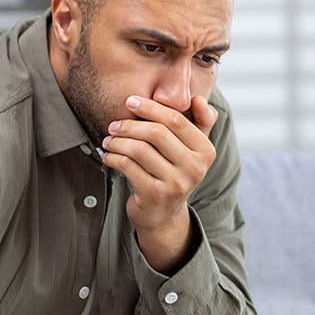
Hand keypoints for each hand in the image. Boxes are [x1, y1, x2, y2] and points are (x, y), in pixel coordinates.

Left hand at [102, 94, 217, 272]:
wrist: (164, 215)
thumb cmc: (174, 173)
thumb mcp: (193, 149)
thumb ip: (200, 122)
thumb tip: (198, 99)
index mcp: (206, 151)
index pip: (176, 120)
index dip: (151, 107)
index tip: (130, 101)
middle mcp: (195, 168)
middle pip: (156, 133)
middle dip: (129, 125)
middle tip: (114, 124)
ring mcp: (175, 183)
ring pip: (139, 149)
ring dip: (118, 141)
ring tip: (109, 140)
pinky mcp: (155, 195)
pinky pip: (128, 167)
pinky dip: (113, 158)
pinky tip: (109, 156)